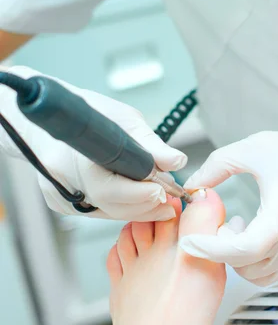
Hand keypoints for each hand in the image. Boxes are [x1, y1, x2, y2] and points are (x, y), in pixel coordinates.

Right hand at [0, 66, 186, 219]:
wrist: (54, 115)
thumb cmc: (89, 112)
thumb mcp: (125, 120)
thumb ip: (151, 145)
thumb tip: (176, 162)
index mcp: (75, 157)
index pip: (110, 190)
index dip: (140, 194)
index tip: (163, 191)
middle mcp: (62, 180)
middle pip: (109, 206)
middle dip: (143, 206)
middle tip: (168, 202)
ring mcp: (58, 194)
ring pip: (104, 212)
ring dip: (134, 208)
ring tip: (157, 200)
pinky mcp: (58, 202)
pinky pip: (95, 210)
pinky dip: (117, 206)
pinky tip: (133, 199)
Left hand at [181, 131, 277, 285]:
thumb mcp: (255, 148)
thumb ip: (218, 165)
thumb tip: (193, 185)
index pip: (244, 249)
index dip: (212, 249)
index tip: (191, 241)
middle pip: (246, 265)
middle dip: (220, 249)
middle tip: (214, 224)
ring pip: (258, 275)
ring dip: (236, 258)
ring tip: (233, 227)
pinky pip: (272, 272)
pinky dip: (253, 262)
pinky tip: (250, 233)